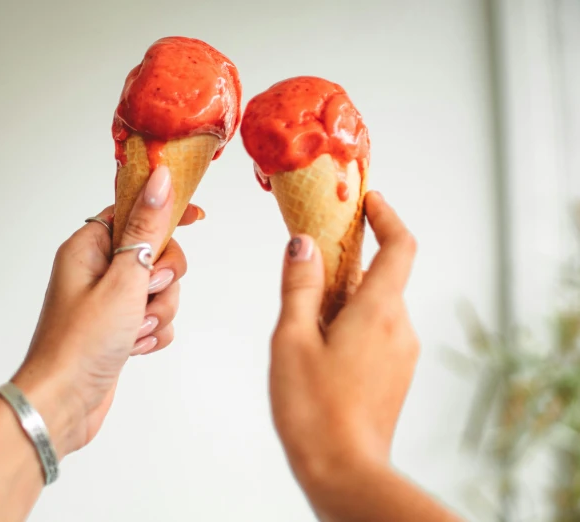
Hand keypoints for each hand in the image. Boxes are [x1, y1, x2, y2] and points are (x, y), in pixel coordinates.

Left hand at [11, 165, 192, 457]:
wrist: (64, 404)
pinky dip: (153, 333)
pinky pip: (155, 318)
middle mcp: (97, 270)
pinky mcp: (119, 327)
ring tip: (135, 332)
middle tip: (146, 294)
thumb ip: (146, 228)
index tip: (197, 217)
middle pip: (155, 252)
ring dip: (158, 312)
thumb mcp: (122, 279)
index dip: (165, 212)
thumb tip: (160, 179)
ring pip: (160, 290)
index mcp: (88, 247)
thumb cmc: (80, 342)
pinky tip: (135, 348)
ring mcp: (109, 301)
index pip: (134, 210)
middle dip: (163, 280)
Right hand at [270, 191, 418, 484]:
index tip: (368, 200)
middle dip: (346, 263)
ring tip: (302, 322)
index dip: (386, 216)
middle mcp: (400, 327)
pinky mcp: (395, 375)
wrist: (345, 473)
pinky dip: (351, 323)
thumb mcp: (292, 338)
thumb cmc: (313, 409)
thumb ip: (299, 285)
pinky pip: (377, 331)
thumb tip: (303, 244)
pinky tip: (318, 349)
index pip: (399, 246)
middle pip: (381, 276)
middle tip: (307, 265)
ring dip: (344, 298)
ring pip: (375, 306)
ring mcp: (401, 354)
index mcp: (379, 310)